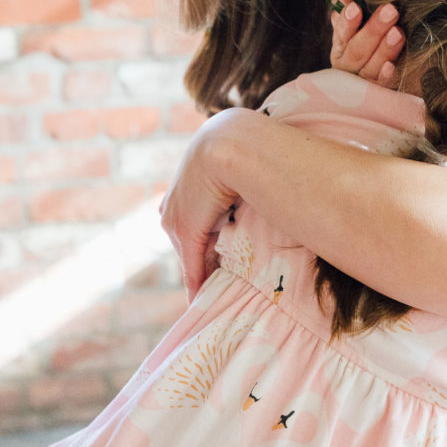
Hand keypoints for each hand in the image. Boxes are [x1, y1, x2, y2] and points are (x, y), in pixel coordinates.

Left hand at [159, 111, 244, 300]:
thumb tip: (272, 187)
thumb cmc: (247, 147)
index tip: (219, 258)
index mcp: (186, 182)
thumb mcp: (239, 167)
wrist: (231, 144)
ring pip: (191, 256)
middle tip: (219, 284)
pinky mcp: (185, 234)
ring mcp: (176, 219)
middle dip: (204, 262)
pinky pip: (192, 267)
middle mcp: (173, 203)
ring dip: (202, 276)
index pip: (197, 221)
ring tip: (214, 296)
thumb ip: (245, 183)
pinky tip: (201, 302)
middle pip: (190, 242)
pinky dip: (197, 286)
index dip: (209, 240)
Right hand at [329, 0, 403, 85]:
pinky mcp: (376, 96)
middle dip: (373, 30)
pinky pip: (380, 87)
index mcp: (341, 48)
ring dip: (383, 50)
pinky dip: (385, 77)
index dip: (347, 22)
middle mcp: (347, 68)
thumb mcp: (356, 30)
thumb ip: (350, 10)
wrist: (368, 91)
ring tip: (397, 33)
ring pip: (369, 68)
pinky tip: (392, 66)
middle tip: (390, 10)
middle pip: (357, 50)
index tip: (356, 7)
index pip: (341, 33)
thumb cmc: (367, 48)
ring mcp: (361, 84)